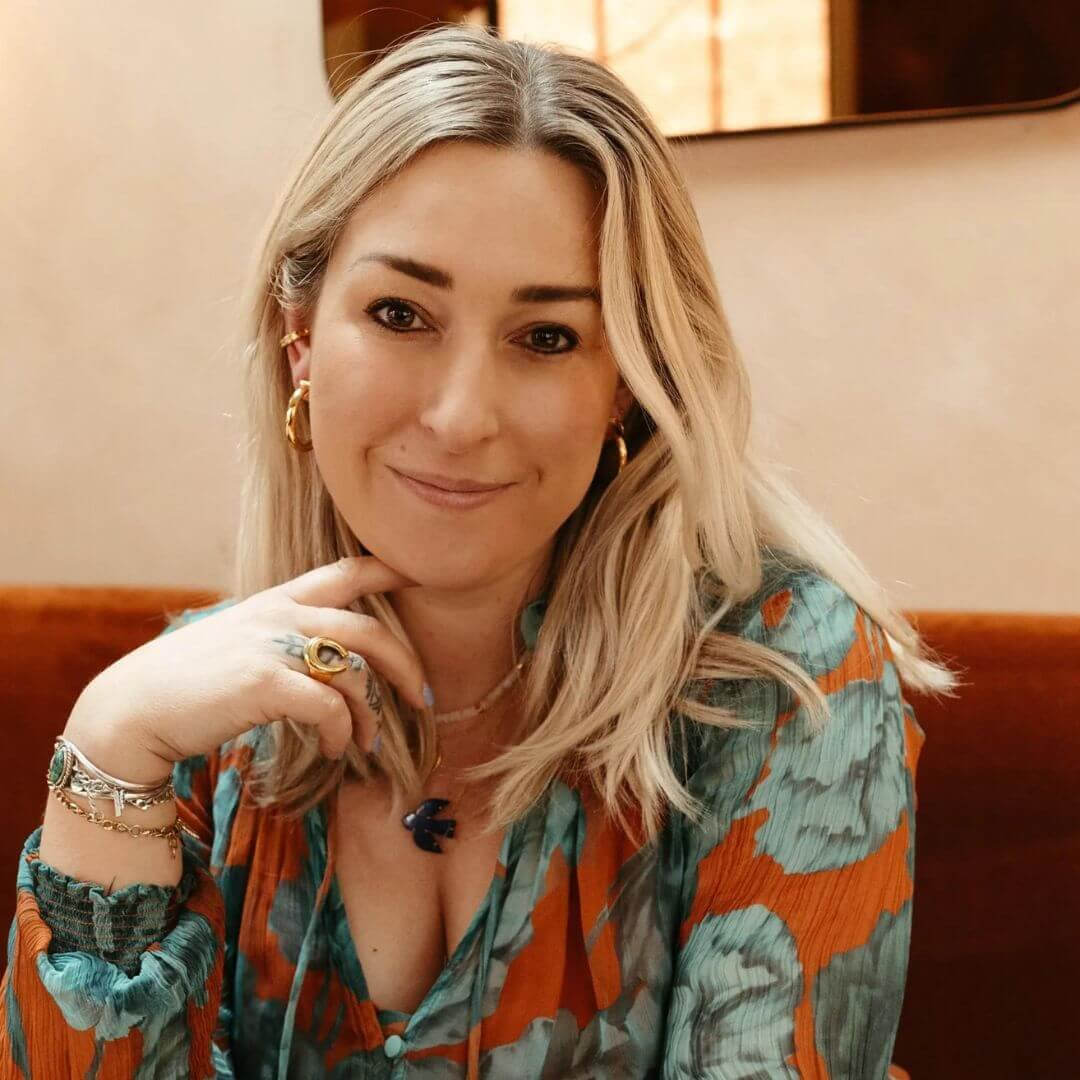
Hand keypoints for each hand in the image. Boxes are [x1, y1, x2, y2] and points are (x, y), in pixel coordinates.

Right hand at [67, 555, 429, 768]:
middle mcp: (280, 614)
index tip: (421, 575)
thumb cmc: (188, 683)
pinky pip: (329, 706)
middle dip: (406, 665)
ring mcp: (272, 645)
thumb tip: (325, 656)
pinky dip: (340, 733)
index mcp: (277, 600)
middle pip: (369, 628)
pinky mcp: (264, 681)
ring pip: (355, 672)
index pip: (345, 571)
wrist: (133, 709)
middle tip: (422, 699)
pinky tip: (332, 750)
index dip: (388, 568)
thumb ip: (282, 637)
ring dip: (371, 714)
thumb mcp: (240, 641)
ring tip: (367, 744)